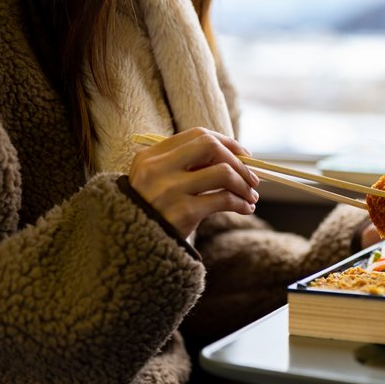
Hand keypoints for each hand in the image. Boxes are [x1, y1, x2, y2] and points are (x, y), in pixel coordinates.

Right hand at [128, 127, 259, 238]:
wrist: (131, 248)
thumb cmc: (151, 214)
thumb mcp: (157, 183)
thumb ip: (185, 167)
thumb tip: (237, 158)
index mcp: (150, 157)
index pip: (197, 135)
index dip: (226, 142)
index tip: (243, 154)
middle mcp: (157, 169)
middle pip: (210, 146)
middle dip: (238, 160)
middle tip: (252, 177)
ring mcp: (169, 190)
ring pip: (222, 172)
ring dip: (244, 184)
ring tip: (251, 196)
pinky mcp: (183, 212)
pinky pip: (224, 199)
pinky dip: (241, 202)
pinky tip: (246, 208)